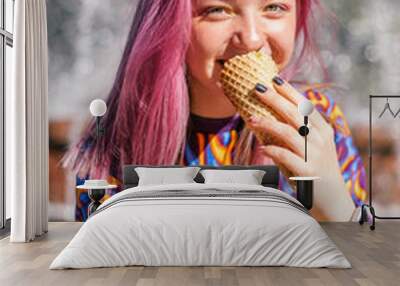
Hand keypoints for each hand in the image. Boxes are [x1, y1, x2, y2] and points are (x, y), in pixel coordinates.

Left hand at [248, 77, 353, 220]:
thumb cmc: (315, 169)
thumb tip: (269, 115)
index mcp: (322, 130)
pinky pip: (287, 157)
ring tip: (251, 118)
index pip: (305, 105)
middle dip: (275, 99)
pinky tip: (262, 147)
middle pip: (295, 114)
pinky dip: (273, 150)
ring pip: (289, 133)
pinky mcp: (307, 172)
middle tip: (258, 88)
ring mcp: (314, 155)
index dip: (290, 91)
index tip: (275, 79)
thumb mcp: (312, 147)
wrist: (333, 200)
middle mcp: (320, 140)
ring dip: (268, 123)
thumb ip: (297, 131)